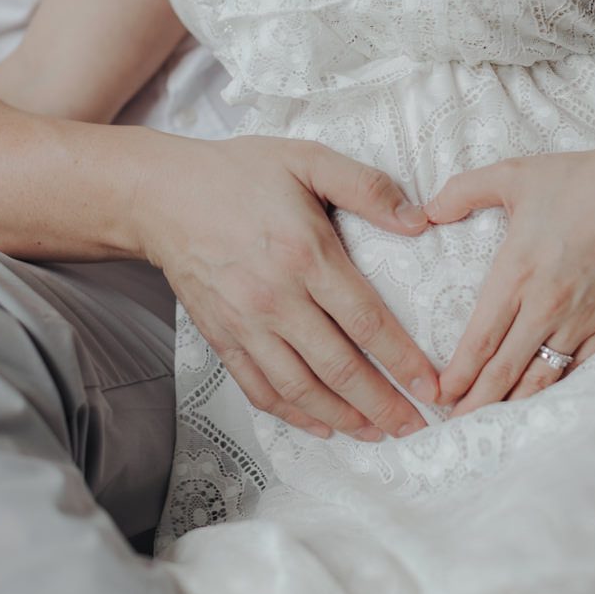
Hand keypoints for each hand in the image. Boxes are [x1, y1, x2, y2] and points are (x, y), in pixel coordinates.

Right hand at [136, 135, 439, 440]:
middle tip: (415, 428)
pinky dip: (292, 414)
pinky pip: (259, 388)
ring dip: (342, 417)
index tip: (431, 386)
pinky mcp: (222, 337)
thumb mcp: (308, 159)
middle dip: (382, 404)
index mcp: (306, 254)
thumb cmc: (239, 174)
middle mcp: (276, 298)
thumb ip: (366, 187)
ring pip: (300, 388)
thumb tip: (419, 221)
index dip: (403, 360)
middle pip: (338, 367)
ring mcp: (245, 323)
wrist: (163, 195)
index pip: (366, 321)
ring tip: (376, 434)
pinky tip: (321, 424)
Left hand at [429, 149, 594, 413]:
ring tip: (488, 423)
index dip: (457, 374)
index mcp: (516, 273)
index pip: (479, 340)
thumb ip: (462, 191)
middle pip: (503, 370)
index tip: (438, 394)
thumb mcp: (511, 175)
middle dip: (475, 402)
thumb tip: (425, 210)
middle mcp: (545, 305)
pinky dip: (555, 390)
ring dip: (512, 404)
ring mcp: (581, 321)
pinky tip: (538, 402)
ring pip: (540, 378)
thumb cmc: (578, 181)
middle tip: (453, 424)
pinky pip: (578, 370)